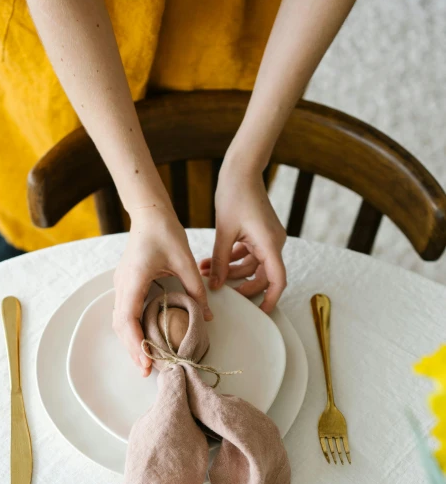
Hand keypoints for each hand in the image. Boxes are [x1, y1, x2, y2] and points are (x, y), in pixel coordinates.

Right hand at [113, 207, 212, 376]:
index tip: (146, 360)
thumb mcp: (185, 260)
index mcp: (134, 279)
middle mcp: (122, 284)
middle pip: (121, 326)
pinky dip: (132, 330)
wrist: (150, 214)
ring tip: (146, 361)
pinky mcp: (125, 284)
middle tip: (147, 371)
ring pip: (119, 321)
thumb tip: (209, 317)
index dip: (136, 343)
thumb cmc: (166, 232)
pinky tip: (144, 341)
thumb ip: (196, 290)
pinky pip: (124, 313)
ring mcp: (121, 285)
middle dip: (132, 349)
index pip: (128, 318)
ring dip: (131, 342)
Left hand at [199, 163, 286, 312]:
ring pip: (252, 266)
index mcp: (270, 243)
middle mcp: (273, 243)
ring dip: (230, 271)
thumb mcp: (224, 232)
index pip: (277, 280)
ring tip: (205, 272)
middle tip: (220, 290)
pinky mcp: (259, 234)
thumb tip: (216, 285)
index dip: (271, 299)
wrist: (241, 170)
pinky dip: (232, 259)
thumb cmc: (235, 195)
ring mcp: (267, 238)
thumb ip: (221, 261)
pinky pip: (248, 254)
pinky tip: (210, 263)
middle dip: (240, 284)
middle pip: (262, 276)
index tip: (261, 312)